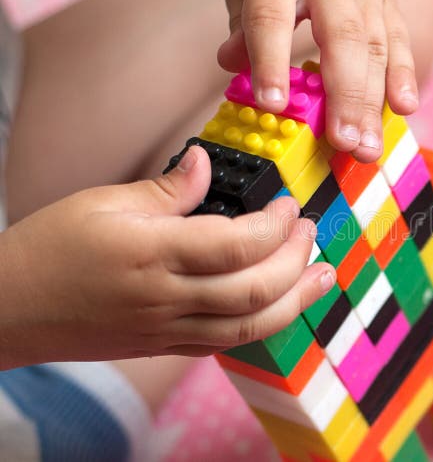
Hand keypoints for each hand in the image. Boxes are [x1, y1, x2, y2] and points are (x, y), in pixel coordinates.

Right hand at [0, 146, 335, 369]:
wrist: (8, 311)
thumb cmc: (49, 251)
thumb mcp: (102, 203)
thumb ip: (165, 189)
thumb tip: (204, 163)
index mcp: (152, 253)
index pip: (236, 244)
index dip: (275, 225)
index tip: (288, 205)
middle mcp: (167, 298)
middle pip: (254, 290)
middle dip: (295, 260)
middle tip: (310, 231)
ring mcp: (167, 329)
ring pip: (248, 326)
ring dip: (296, 301)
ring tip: (323, 277)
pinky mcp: (164, 347)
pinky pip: (225, 343)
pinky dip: (261, 325)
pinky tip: (281, 306)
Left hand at [217, 0, 419, 161]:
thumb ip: (243, 26)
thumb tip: (236, 66)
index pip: (272, 18)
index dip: (272, 62)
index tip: (273, 105)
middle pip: (341, 36)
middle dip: (344, 95)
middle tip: (342, 141)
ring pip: (375, 45)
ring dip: (373, 102)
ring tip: (367, 145)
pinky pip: (399, 39)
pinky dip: (404, 76)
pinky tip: (404, 108)